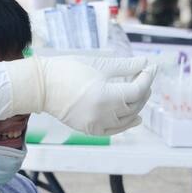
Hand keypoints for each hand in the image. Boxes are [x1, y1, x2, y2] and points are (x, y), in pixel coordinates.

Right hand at [4, 56, 156, 136]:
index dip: (146, 78)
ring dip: (137, 106)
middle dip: (143, 91)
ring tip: (141, 93)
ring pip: (127, 119)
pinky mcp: (89, 129)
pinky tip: (135, 118)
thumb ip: (125, 66)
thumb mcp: (98, 64)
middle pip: (134, 106)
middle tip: (146, 76)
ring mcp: (96, 125)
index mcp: (105, 97)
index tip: (151, 67)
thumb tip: (145, 63)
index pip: (137, 90)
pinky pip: (114, 130)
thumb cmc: (67, 70)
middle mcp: (102, 115)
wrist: (41, 86)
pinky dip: (126, 124)